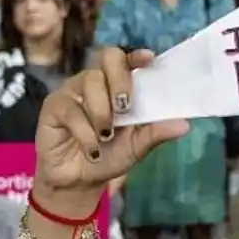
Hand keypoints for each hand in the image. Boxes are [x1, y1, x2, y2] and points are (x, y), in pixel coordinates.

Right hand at [33, 48, 188, 216]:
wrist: (78, 181)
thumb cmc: (108, 156)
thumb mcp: (136, 147)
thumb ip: (155, 133)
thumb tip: (184, 124)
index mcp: (117, 87)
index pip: (126, 60)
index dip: (136, 57)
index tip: (149, 59)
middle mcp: (95, 82)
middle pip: (107, 57)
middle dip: (120, 79)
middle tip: (125, 107)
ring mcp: (72, 92)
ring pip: (89, 81)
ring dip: (102, 111)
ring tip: (106, 136)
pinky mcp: (53, 107)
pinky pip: (71, 110)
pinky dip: (85, 133)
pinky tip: (92, 151)